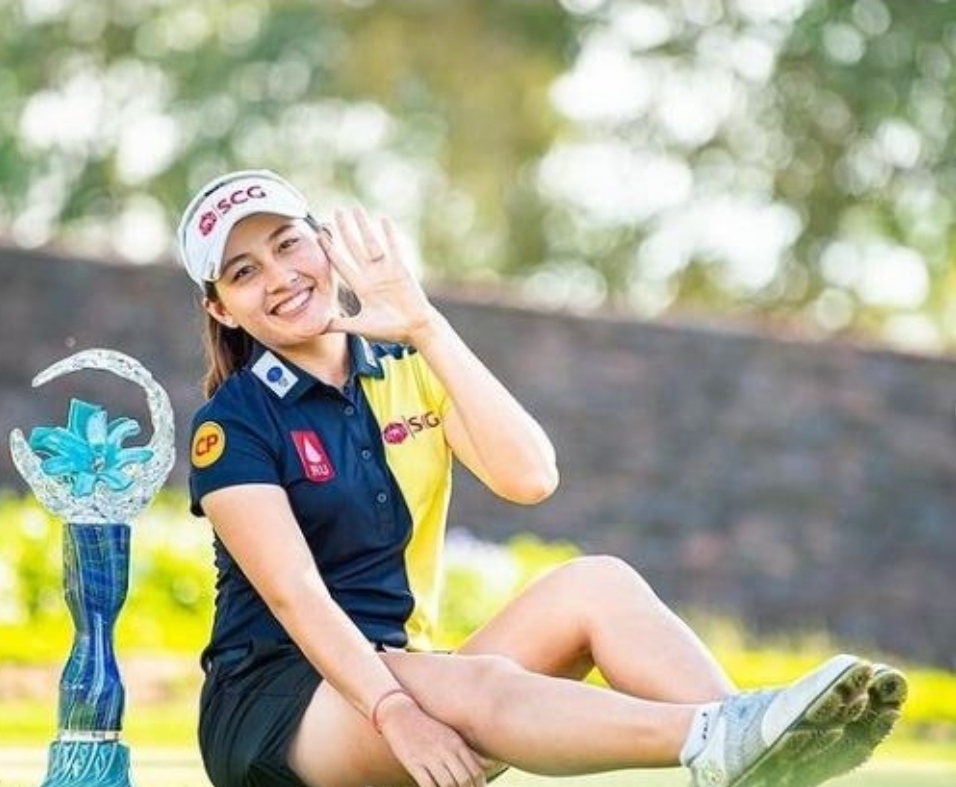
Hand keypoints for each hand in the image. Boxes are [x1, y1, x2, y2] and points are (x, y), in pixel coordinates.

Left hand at [323, 207, 438, 344]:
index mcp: (361, 288)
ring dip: (363, 226)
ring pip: (371, 243)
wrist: (415, 330)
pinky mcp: (401, 268)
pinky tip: (383, 219)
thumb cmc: (390, 331)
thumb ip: (340, 324)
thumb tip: (317, 329)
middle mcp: (372, 275)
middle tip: (336, 213)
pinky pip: (393, 247)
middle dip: (344, 230)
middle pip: (354, 248)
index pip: (342, 264)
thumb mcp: (361, 326)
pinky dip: (389, 234)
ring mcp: (386, 270)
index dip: (331, 250)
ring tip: (354, 209)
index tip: (321, 236)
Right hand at [377, 693, 488, 786]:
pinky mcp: (414, 763)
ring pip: (448, 784)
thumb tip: (490, 764)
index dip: (480, 785)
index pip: (476, 771)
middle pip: (464, 779)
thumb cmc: (428, 727)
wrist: (400, 712)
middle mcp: (446, 750)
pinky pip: (427, 784)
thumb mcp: (451, 736)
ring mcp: (430, 756)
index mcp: (457, 744)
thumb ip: (470, 751)